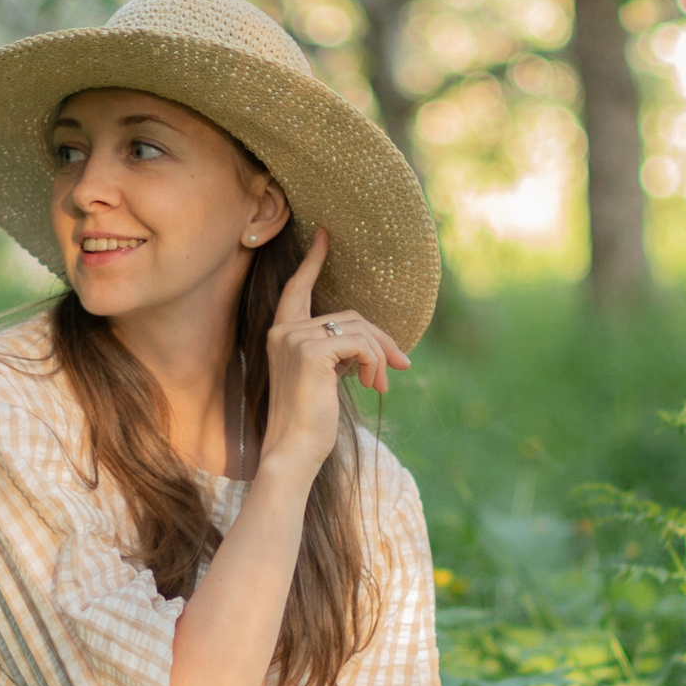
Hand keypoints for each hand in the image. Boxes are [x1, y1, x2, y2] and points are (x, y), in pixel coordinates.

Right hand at [261, 228, 409, 484]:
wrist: (293, 451)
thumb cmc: (310, 422)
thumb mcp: (324, 380)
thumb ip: (339, 355)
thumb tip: (382, 350)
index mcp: (281, 334)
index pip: (297, 289)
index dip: (312, 261)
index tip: (325, 234)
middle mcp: (283, 331)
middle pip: (349, 315)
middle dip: (381, 339)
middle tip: (403, 364)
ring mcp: (295, 339)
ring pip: (358, 329)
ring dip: (380, 357)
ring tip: (382, 385)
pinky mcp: (312, 352)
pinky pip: (360, 344)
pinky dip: (375, 363)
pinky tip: (375, 385)